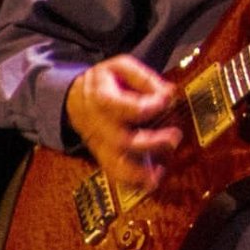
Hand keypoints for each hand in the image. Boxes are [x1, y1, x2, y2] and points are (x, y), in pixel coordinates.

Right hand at [65, 55, 182, 189]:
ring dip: (138, 172)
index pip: (124, 107)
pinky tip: (151, 182)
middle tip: (175, 137)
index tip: (167, 99)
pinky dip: (132, 182)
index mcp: (101, 98)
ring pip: (115, 164)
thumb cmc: (104, 82)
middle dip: (151, 142)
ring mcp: (100, 144)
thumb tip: (169, 93)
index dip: (149, 106)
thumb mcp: (120, 67)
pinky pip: (114, 173)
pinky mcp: (104, 155)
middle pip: (122, 140)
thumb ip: (144, 78)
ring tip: (159, 173)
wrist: (74, 98)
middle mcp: (99, 125)